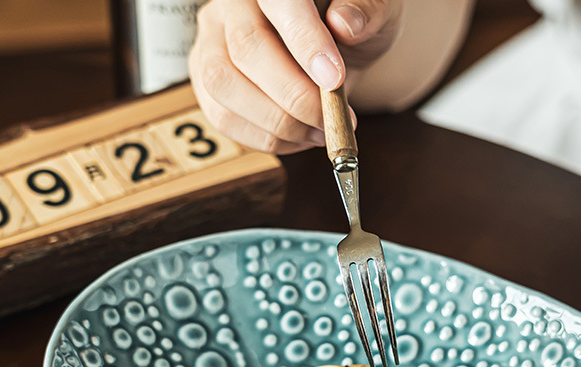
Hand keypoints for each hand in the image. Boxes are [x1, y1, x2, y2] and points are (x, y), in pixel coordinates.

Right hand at [189, 0, 402, 153]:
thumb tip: (345, 23)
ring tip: (318, 132)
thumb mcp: (373, 12)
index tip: (334, 79)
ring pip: (225, 87)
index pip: (279, 2)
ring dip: (278, 124)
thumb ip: (366, 12)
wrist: (332, 51)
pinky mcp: (207, 81)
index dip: (304, 41)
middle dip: (294, 96)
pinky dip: (265, 139)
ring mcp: (212, 42)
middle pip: (246, 48)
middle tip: (331, 119)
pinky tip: (298, 137)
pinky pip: (223, 118)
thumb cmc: (350, 25)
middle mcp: (232, 5)